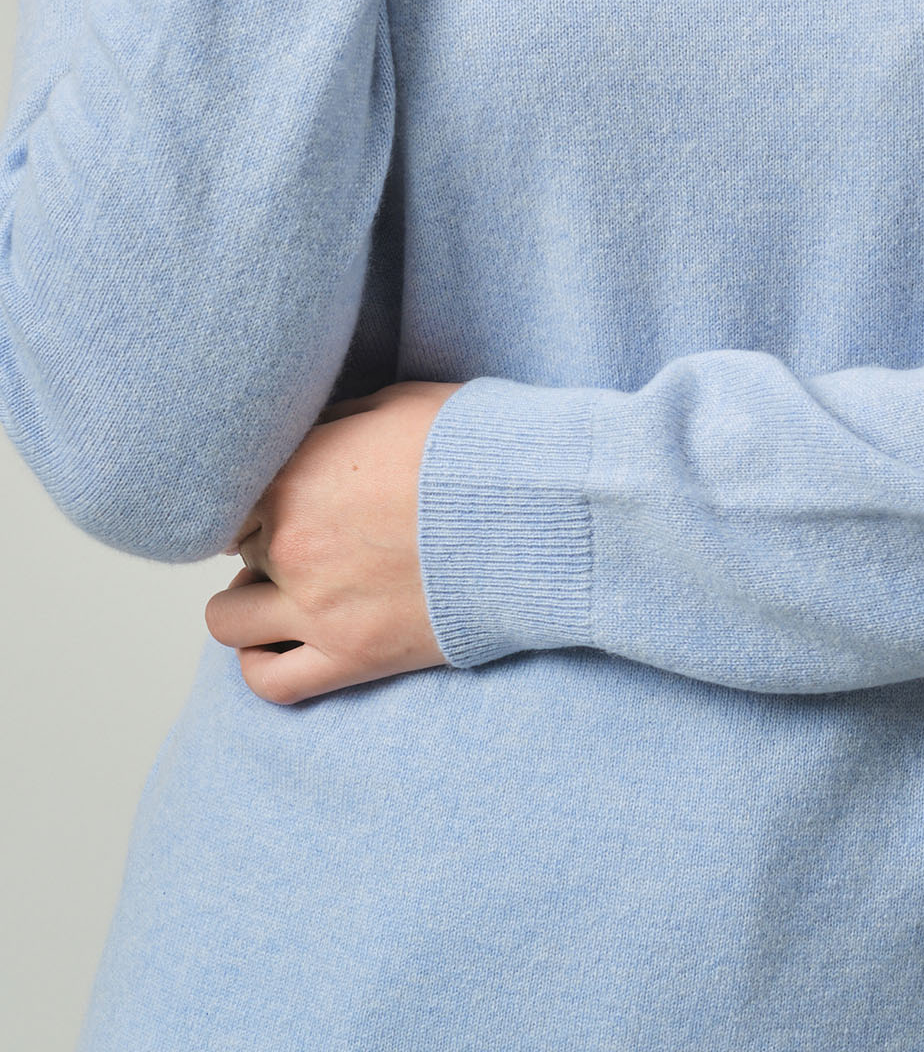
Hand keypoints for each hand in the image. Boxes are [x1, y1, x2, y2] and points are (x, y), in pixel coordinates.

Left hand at [205, 380, 464, 705]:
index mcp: (295, 474)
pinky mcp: (351, 656)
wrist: (533, 512)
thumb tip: (311, 436)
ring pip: (229, 619)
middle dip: (267, 540)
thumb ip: (336, 423)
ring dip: (247, 602)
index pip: (235, 491)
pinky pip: (270, 681)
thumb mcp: (398, 404)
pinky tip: (275, 645)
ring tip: (280, 592)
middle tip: (311, 535)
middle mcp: (291, 542)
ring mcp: (317, 606)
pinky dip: (258, 665)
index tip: (289, 494)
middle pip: (240, 549)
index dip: (264, 492)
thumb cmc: (476, 449)